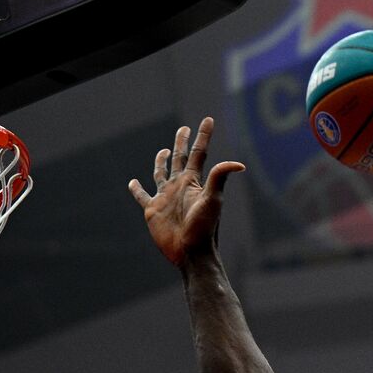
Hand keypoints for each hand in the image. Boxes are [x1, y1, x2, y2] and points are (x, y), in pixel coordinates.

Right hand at [129, 117, 245, 266]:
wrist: (192, 252)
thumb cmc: (205, 228)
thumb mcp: (212, 200)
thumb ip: (220, 179)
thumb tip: (239, 164)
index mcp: (193, 181)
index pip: (198, 153)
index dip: (203, 136)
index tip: (208, 119)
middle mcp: (180, 186)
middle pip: (180, 159)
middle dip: (182, 142)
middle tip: (184, 128)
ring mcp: (166, 197)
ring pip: (161, 174)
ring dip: (162, 162)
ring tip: (165, 152)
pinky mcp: (153, 210)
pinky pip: (142, 196)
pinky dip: (136, 189)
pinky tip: (133, 182)